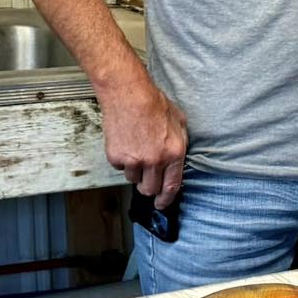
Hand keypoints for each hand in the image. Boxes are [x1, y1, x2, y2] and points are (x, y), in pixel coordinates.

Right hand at [100, 75, 187, 203]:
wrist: (128, 94)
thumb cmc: (153, 103)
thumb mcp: (179, 122)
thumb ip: (181, 143)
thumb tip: (179, 159)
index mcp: (173, 154)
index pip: (171, 187)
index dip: (165, 199)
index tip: (161, 204)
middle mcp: (154, 161)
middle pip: (149, 189)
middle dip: (148, 187)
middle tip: (147, 179)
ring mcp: (134, 160)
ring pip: (133, 179)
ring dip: (135, 171)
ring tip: (136, 150)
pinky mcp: (116, 157)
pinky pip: (120, 167)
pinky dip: (122, 160)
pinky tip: (126, 143)